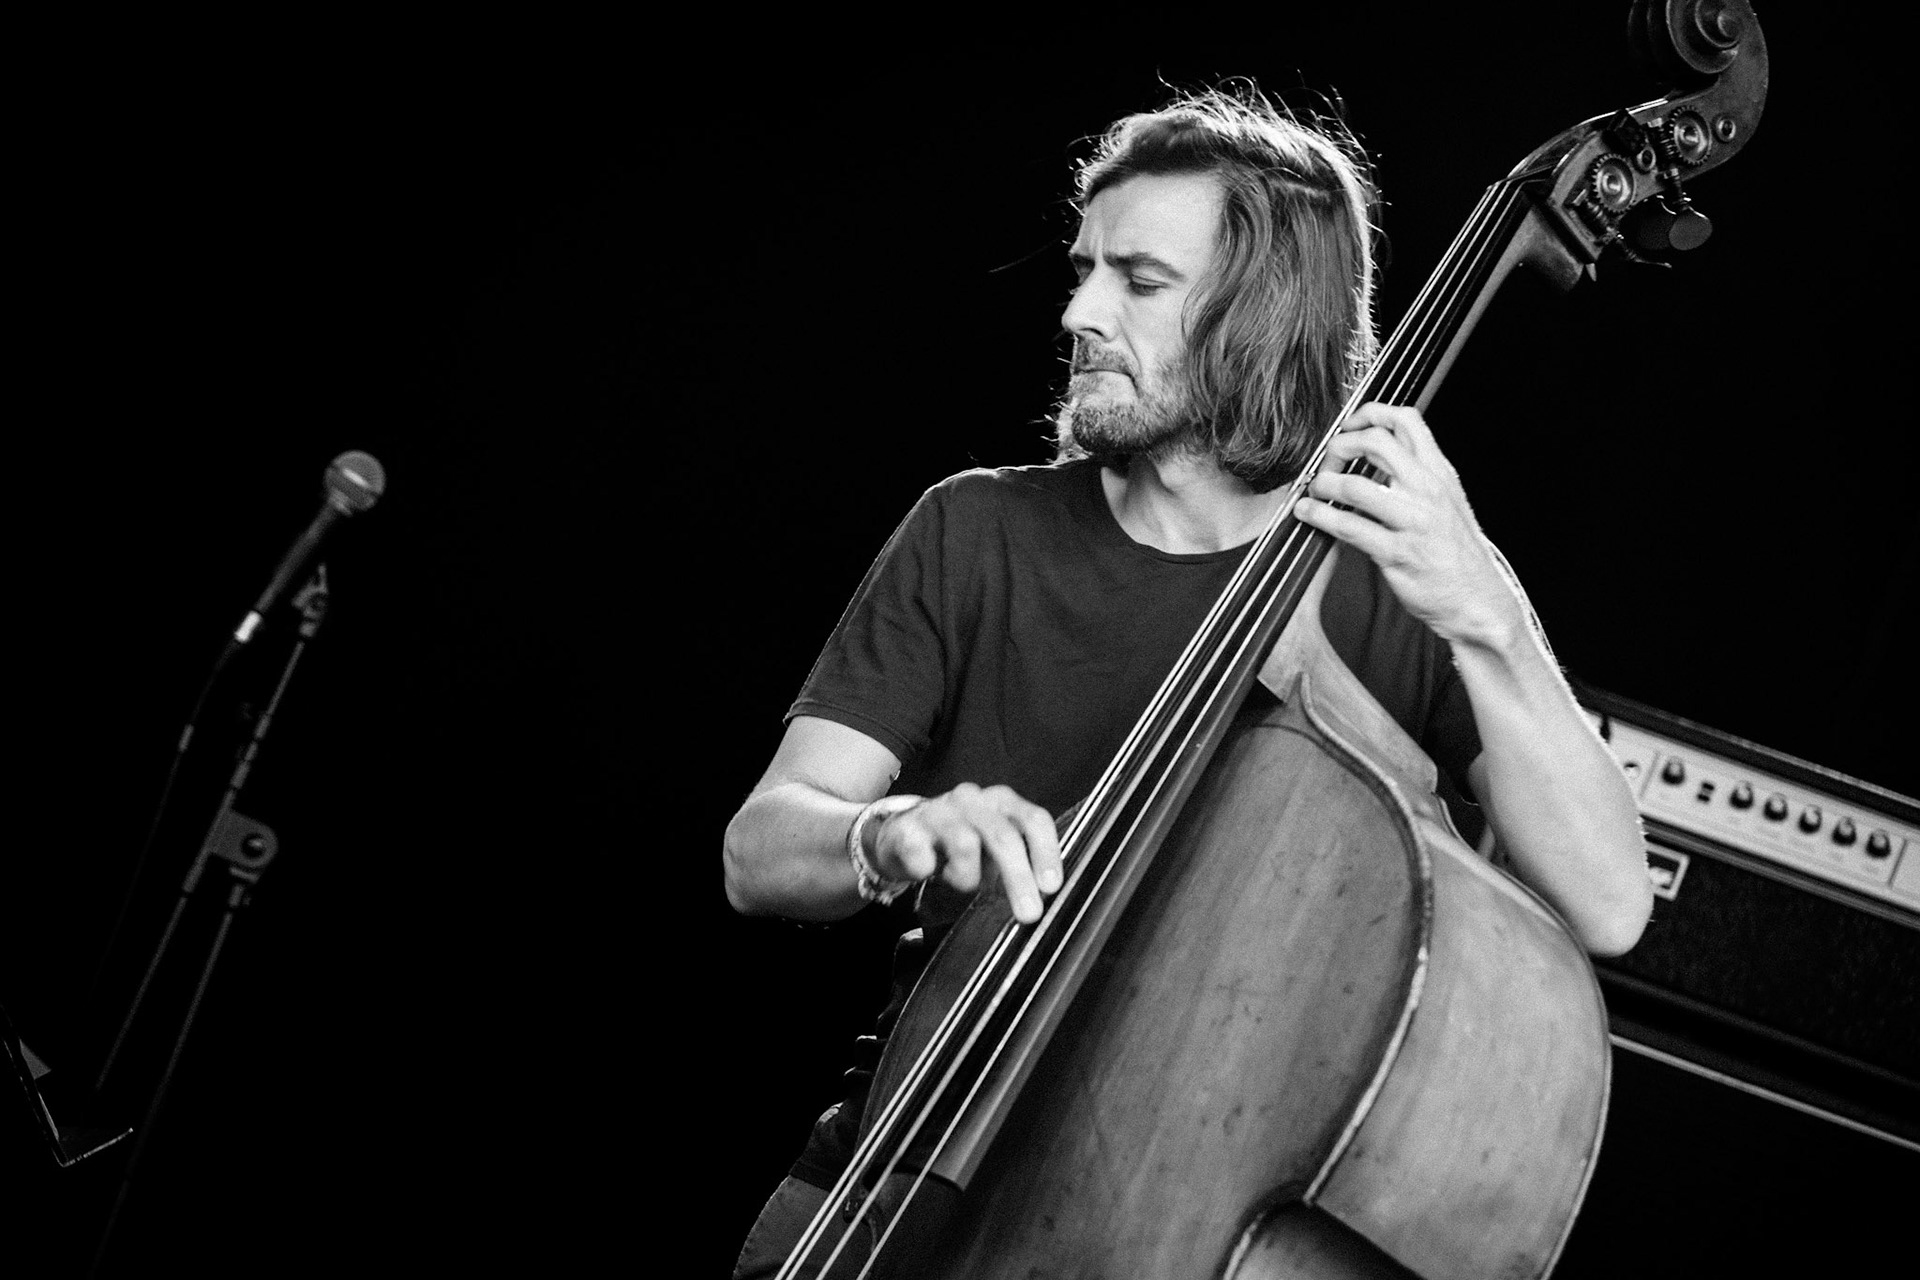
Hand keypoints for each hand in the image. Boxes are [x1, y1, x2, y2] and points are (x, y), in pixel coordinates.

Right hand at [870, 783, 1063, 923]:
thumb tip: (1043, 894)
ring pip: (965, 844)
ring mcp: (938, 811)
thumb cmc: (958, 842)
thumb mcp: (994, 848)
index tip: (1051, 886)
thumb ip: (1020, 863)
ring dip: (967, 877)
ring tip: (961, 882)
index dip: (1046, 852)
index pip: (1033, 819)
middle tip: (1028, 913)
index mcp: (1001, 802)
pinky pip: (922, 857)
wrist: (901, 835)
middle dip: (1019, 878)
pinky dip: (927, 871)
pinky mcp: (907, 828)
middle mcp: (972, 800)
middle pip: (1002, 836)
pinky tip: (927, 871)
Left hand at [1292, 402, 1523, 648]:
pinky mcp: (1397, 553)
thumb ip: (1417, 473)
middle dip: (1340, 446)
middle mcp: (1427, 490)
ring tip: (1314, 490)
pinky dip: (1320, 516)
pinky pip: (1349, 527)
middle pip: (1375, 442)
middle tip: (1327, 462)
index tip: (1348, 425)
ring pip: (1356, 485)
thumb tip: (1377, 451)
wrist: (1478, 599)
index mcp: (1439, 472)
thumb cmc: (1455, 551)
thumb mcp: (1446, 499)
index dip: (1369, 414)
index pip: (1406, 420)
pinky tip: (1308, 514)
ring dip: (1324, 483)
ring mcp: (1413, 521)